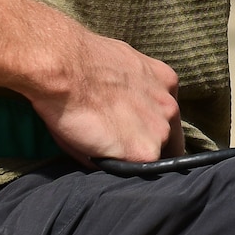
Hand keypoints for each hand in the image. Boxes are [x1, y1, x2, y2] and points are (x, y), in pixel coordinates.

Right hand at [23, 27, 183, 165]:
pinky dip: (121, 168)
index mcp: (165, 81)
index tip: (136, 132)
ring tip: (105, 148)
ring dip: (135, 157)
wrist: (64, 68)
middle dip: (148, 144)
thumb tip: (127, 114)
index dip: (152, 126)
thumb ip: (134, 92)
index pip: (168, 115)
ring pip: (155, 157)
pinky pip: (137, 170)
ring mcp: (160, 130)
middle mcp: (169, 106)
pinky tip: (101, 154)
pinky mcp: (144, 152)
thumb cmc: (79, 64)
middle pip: (168, 139)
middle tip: (118, 144)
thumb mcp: (119, 68)